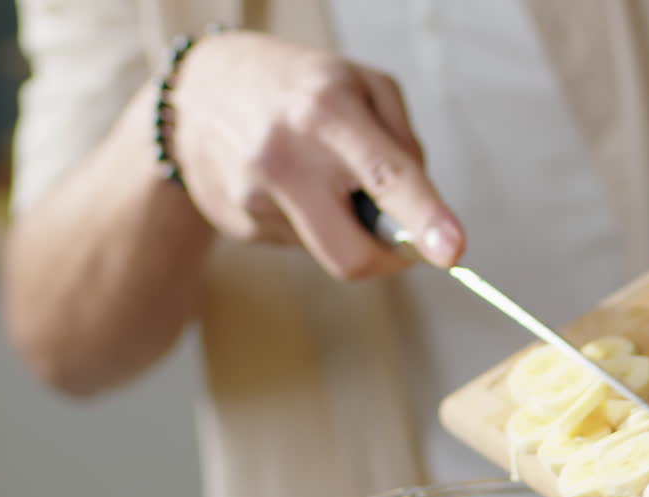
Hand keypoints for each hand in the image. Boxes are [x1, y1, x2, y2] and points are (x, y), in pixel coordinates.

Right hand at [170, 31, 463, 277]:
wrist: (196, 92)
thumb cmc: (300, 86)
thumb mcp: (361, 84)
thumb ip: (404, 142)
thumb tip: (425, 211)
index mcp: (328, 110)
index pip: (387, 176)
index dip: (425, 219)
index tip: (452, 252)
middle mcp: (286, 155)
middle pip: (352, 252)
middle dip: (388, 259)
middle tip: (404, 241)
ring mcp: (254, 193)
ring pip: (328, 250)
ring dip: (345, 228)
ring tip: (323, 180)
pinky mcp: (237, 221)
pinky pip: (300, 241)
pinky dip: (310, 222)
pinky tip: (287, 185)